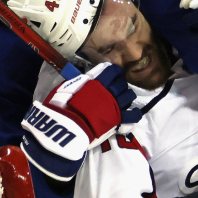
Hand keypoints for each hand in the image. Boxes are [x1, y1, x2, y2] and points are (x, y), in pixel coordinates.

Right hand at [21, 62, 140, 180]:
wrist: (68, 127)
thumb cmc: (63, 107)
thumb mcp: (66, 88)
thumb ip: (79, 82)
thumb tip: (85, 79)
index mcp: (97, 82)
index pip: (112, 71)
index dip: (116, 71)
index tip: (115, 73)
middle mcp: (109, 91)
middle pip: (122, 83)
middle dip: (120, 85)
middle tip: (117, 88)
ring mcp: (115, 105)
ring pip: (129, 95)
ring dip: (127, 96)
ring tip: (124, 99)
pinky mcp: (118, 119)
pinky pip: (133, 115)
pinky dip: (135, 113)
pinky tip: (133, 113)